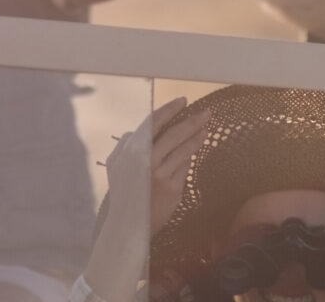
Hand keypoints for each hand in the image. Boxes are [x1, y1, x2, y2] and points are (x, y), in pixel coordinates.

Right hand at [105, 97, 208, 233]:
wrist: (128, 223)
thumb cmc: (123, 192)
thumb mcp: (118, 166)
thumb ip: (127, 146)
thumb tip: (136, 131)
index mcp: (132, 151)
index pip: (153, 123)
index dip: (169, 110)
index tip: (183, 101)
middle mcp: (146, 161)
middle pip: (174, 135)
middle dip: (192, 121)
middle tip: (206, 113)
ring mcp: (160, 175)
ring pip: (183, 150)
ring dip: (197, 137)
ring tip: (207, 128)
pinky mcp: (173, 188)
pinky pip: (185, 167)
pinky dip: (191, 156)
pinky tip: (198, 147)